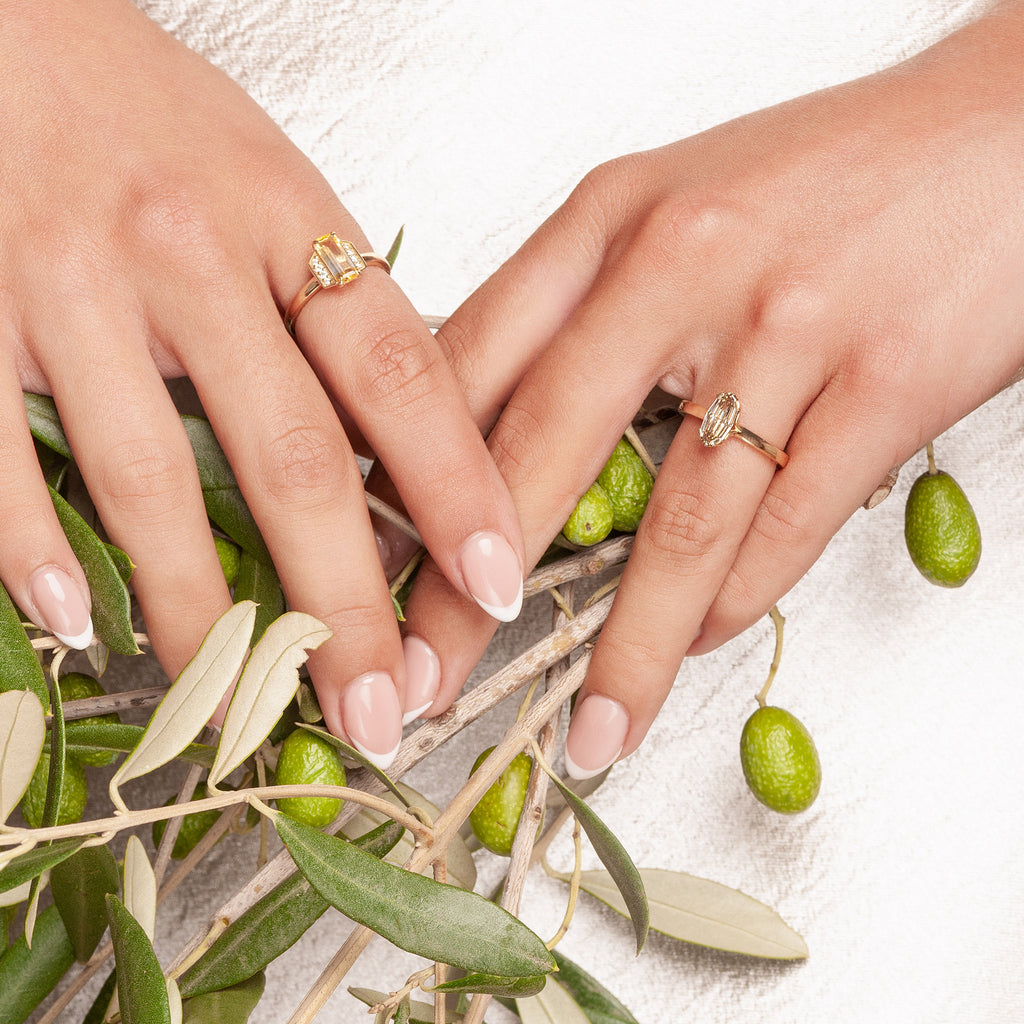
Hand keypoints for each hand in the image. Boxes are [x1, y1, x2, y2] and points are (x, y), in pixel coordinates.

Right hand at [1, 0, 523, 766]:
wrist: (4, 24)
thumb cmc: (156, 122)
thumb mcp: (277, 190)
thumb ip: (337, 314)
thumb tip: (409, 459)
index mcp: (289, 220)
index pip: (403, 374)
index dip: (459, 489)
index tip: (498, 585)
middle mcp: (189, 254)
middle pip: (292, 457)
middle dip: (343, 602)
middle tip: (381, 708)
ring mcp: (69, 285)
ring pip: (152, 480)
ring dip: (203, 610)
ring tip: (245, 701)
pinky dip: (36, 552)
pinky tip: (78, 626)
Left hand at [383, 2, 1023, 773]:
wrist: (996, 137)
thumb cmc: (824, 177)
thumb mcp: (669, 208)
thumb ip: (577, 306)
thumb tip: (486, 426)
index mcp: (609, 218)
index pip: (469, 360)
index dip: (404, 479)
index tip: (369, 567)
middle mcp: (680, 265)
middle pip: (540, 451)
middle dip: (472, 588)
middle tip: (426, 676)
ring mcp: (784, 328)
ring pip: (677, 523)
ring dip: (625, 648)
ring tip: (588, 729)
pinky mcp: (880, 386)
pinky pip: (784, 529)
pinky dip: (731, 607)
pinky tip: (692, 648)